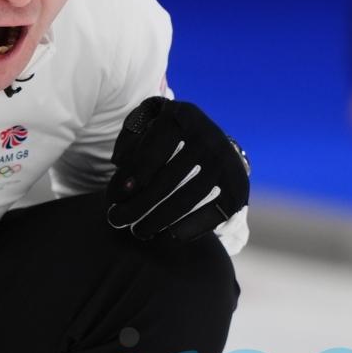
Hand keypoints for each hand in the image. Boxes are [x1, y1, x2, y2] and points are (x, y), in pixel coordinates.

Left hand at [105, 96, 249, 243]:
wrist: (206, 140)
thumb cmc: (162, 134)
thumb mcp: (143, 125)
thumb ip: (129, 143)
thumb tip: (121, 172)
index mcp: (182, 116)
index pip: (152, 152)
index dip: (131, 177)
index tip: (113, 198)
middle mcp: (209, 135)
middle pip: (168, 180)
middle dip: (138, 206)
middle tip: (115, 220)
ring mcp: (226, 161)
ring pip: (187, 199)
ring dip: (158, 221)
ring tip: (138, 231)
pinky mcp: (238, 185)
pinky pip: (215, 212)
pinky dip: (192, 227)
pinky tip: (169, 236)